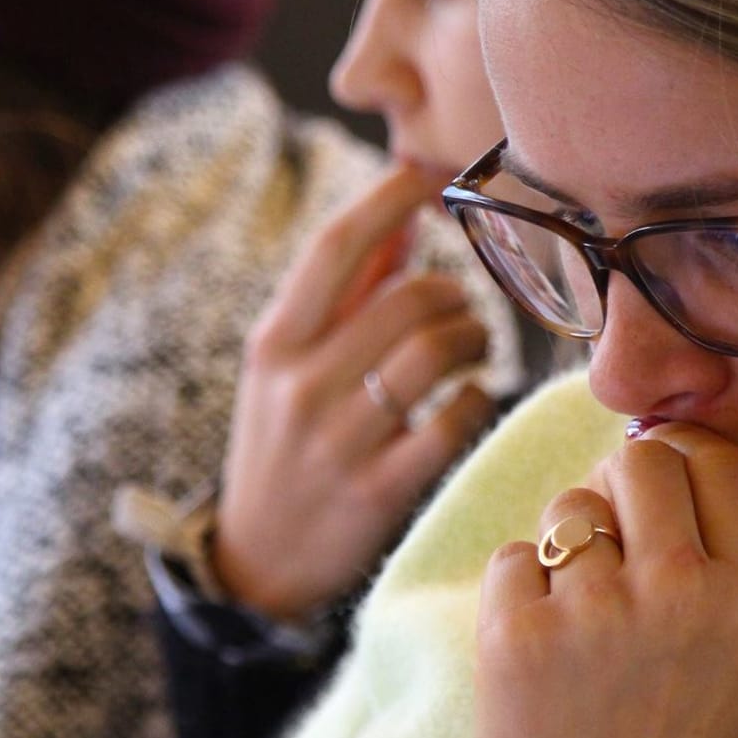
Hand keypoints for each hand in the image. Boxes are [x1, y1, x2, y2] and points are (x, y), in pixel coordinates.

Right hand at [216, 166, 497, 620]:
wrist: (260, 562)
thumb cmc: (283, 443)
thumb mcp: (285, 367)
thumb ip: (341, 296)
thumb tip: (399, 223)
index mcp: (274, 344)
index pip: (334, 249)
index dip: (385, 200)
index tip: (422, 176)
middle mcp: (301, 386)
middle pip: (408, 299)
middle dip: (453, 294)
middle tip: (460, 308)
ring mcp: (341, 440)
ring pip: (436, 352)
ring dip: (473, 339)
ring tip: (472, 348)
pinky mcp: (381, 491)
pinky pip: (456, 420)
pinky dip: (477, 399)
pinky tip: (470, 400)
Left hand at [473, 424, 737, 737]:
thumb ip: (715, 551)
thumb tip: (646, 446)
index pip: (721, 458)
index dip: (683, 461)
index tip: (663, 496)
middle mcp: (689, 592)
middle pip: (642, 459)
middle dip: (619, 489)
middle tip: (614, 552)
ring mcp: (600, 610)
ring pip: (569, 507)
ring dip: (567, 551)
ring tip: (584, 631)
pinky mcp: (519, 632)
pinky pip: (513, 557)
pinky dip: (519, 598)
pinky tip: (544, 661)